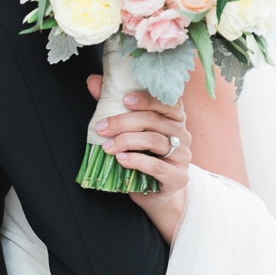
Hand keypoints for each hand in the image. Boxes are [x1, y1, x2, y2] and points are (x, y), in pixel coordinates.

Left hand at [86, 74, 189, 244]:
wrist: (155, 193)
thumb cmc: (143, 156)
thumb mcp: (128, 130)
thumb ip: (113, 105)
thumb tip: (93, 81)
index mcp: (174, 119)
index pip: (168, 102)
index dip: (147, 99)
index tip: (124, 99)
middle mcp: (182, 134)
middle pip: (155, 121)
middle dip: (124, 122)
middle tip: (102, 128)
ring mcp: (183, 156)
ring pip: (155, 141)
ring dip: (127, 141)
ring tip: (107, 147)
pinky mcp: (178, 177)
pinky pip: (158, 166)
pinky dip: (137, 161)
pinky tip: (121, 159)